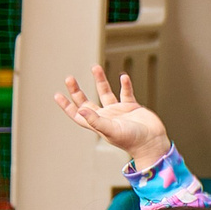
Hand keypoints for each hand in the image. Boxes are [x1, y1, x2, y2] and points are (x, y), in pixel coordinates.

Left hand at [56, 67, 170, 168]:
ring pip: (105, 92)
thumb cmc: (132, 141)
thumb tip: (80, 109)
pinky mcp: (132, 107)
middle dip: (77, 91)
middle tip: (69, 78)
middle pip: (87, 101)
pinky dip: (125, 85)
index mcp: (98, 123)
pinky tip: (123, 77)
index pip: (78, 114)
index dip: (67, 105)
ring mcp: (119, 111)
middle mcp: (106, 116)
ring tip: (95, 67)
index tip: (58, 95)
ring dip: (100, 81)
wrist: (152, 142)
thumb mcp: (110, 130)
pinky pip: (126, 92)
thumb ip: (95, 120)